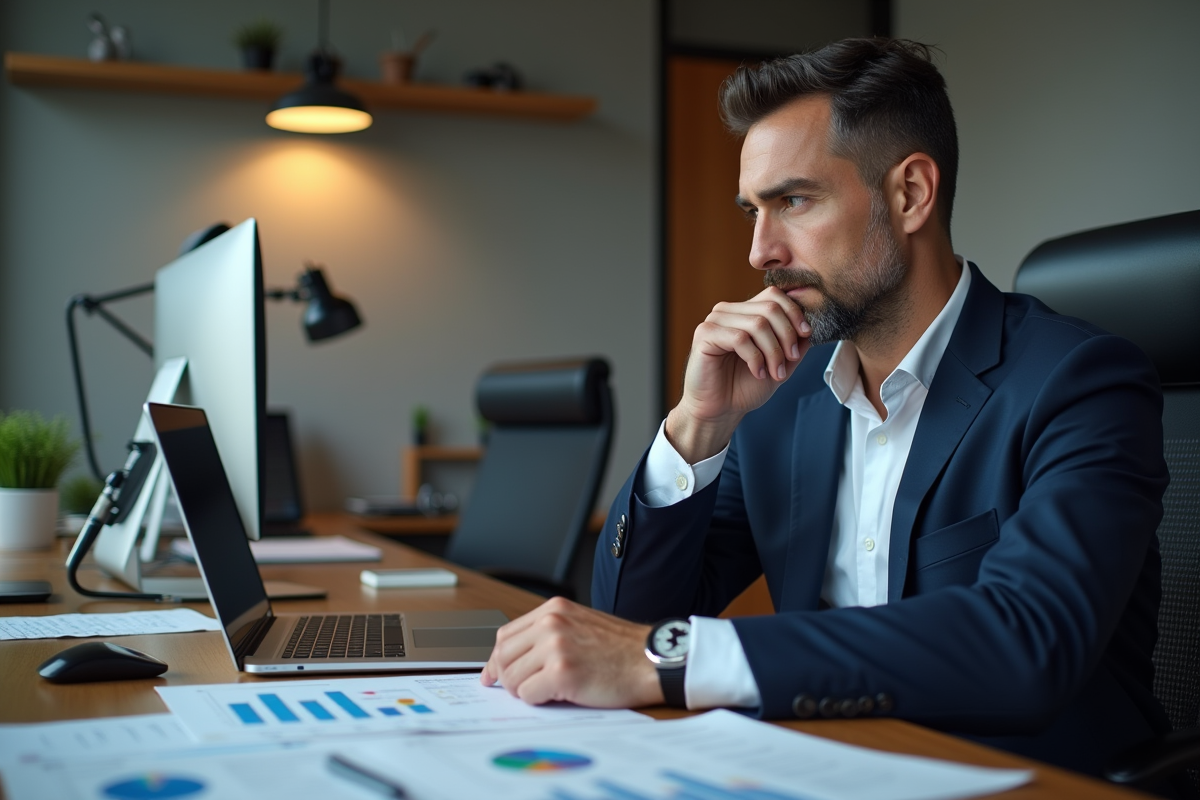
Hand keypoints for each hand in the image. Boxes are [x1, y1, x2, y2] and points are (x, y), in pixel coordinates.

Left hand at [480, 597, 660, 707]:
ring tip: (546, 691)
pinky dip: (538, 701)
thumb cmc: (622, 648)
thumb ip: (549, 633)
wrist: (651, 660)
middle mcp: (551, 623)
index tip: (493, 674)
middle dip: (506, 678)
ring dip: (524, 691)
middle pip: (502, 656)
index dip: (496, 659)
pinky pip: (528, 694)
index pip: (505, 634)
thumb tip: (516, 657)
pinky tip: (557, 696)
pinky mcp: (562, 673)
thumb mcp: (581, 624)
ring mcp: (555, 647)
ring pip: (512, 677)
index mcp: (554, 608)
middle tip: (520, 690)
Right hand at [667, 286, 810, 460]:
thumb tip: (810, 327)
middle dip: (787, 336)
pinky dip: (755, 358)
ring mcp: (715, 321)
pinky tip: (757, 372)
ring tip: (775, 373)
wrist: (720, 410)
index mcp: (745, 312)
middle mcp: (729, 311)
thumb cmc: (744, 387)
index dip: (794, 313)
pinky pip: (740, 338)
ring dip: (773, 352)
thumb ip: (794, 344)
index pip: (774, 295)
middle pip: (770, 308)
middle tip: (791, 360)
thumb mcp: (780, 363)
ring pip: (758, 324)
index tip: (806, 334)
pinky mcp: (704, 334)